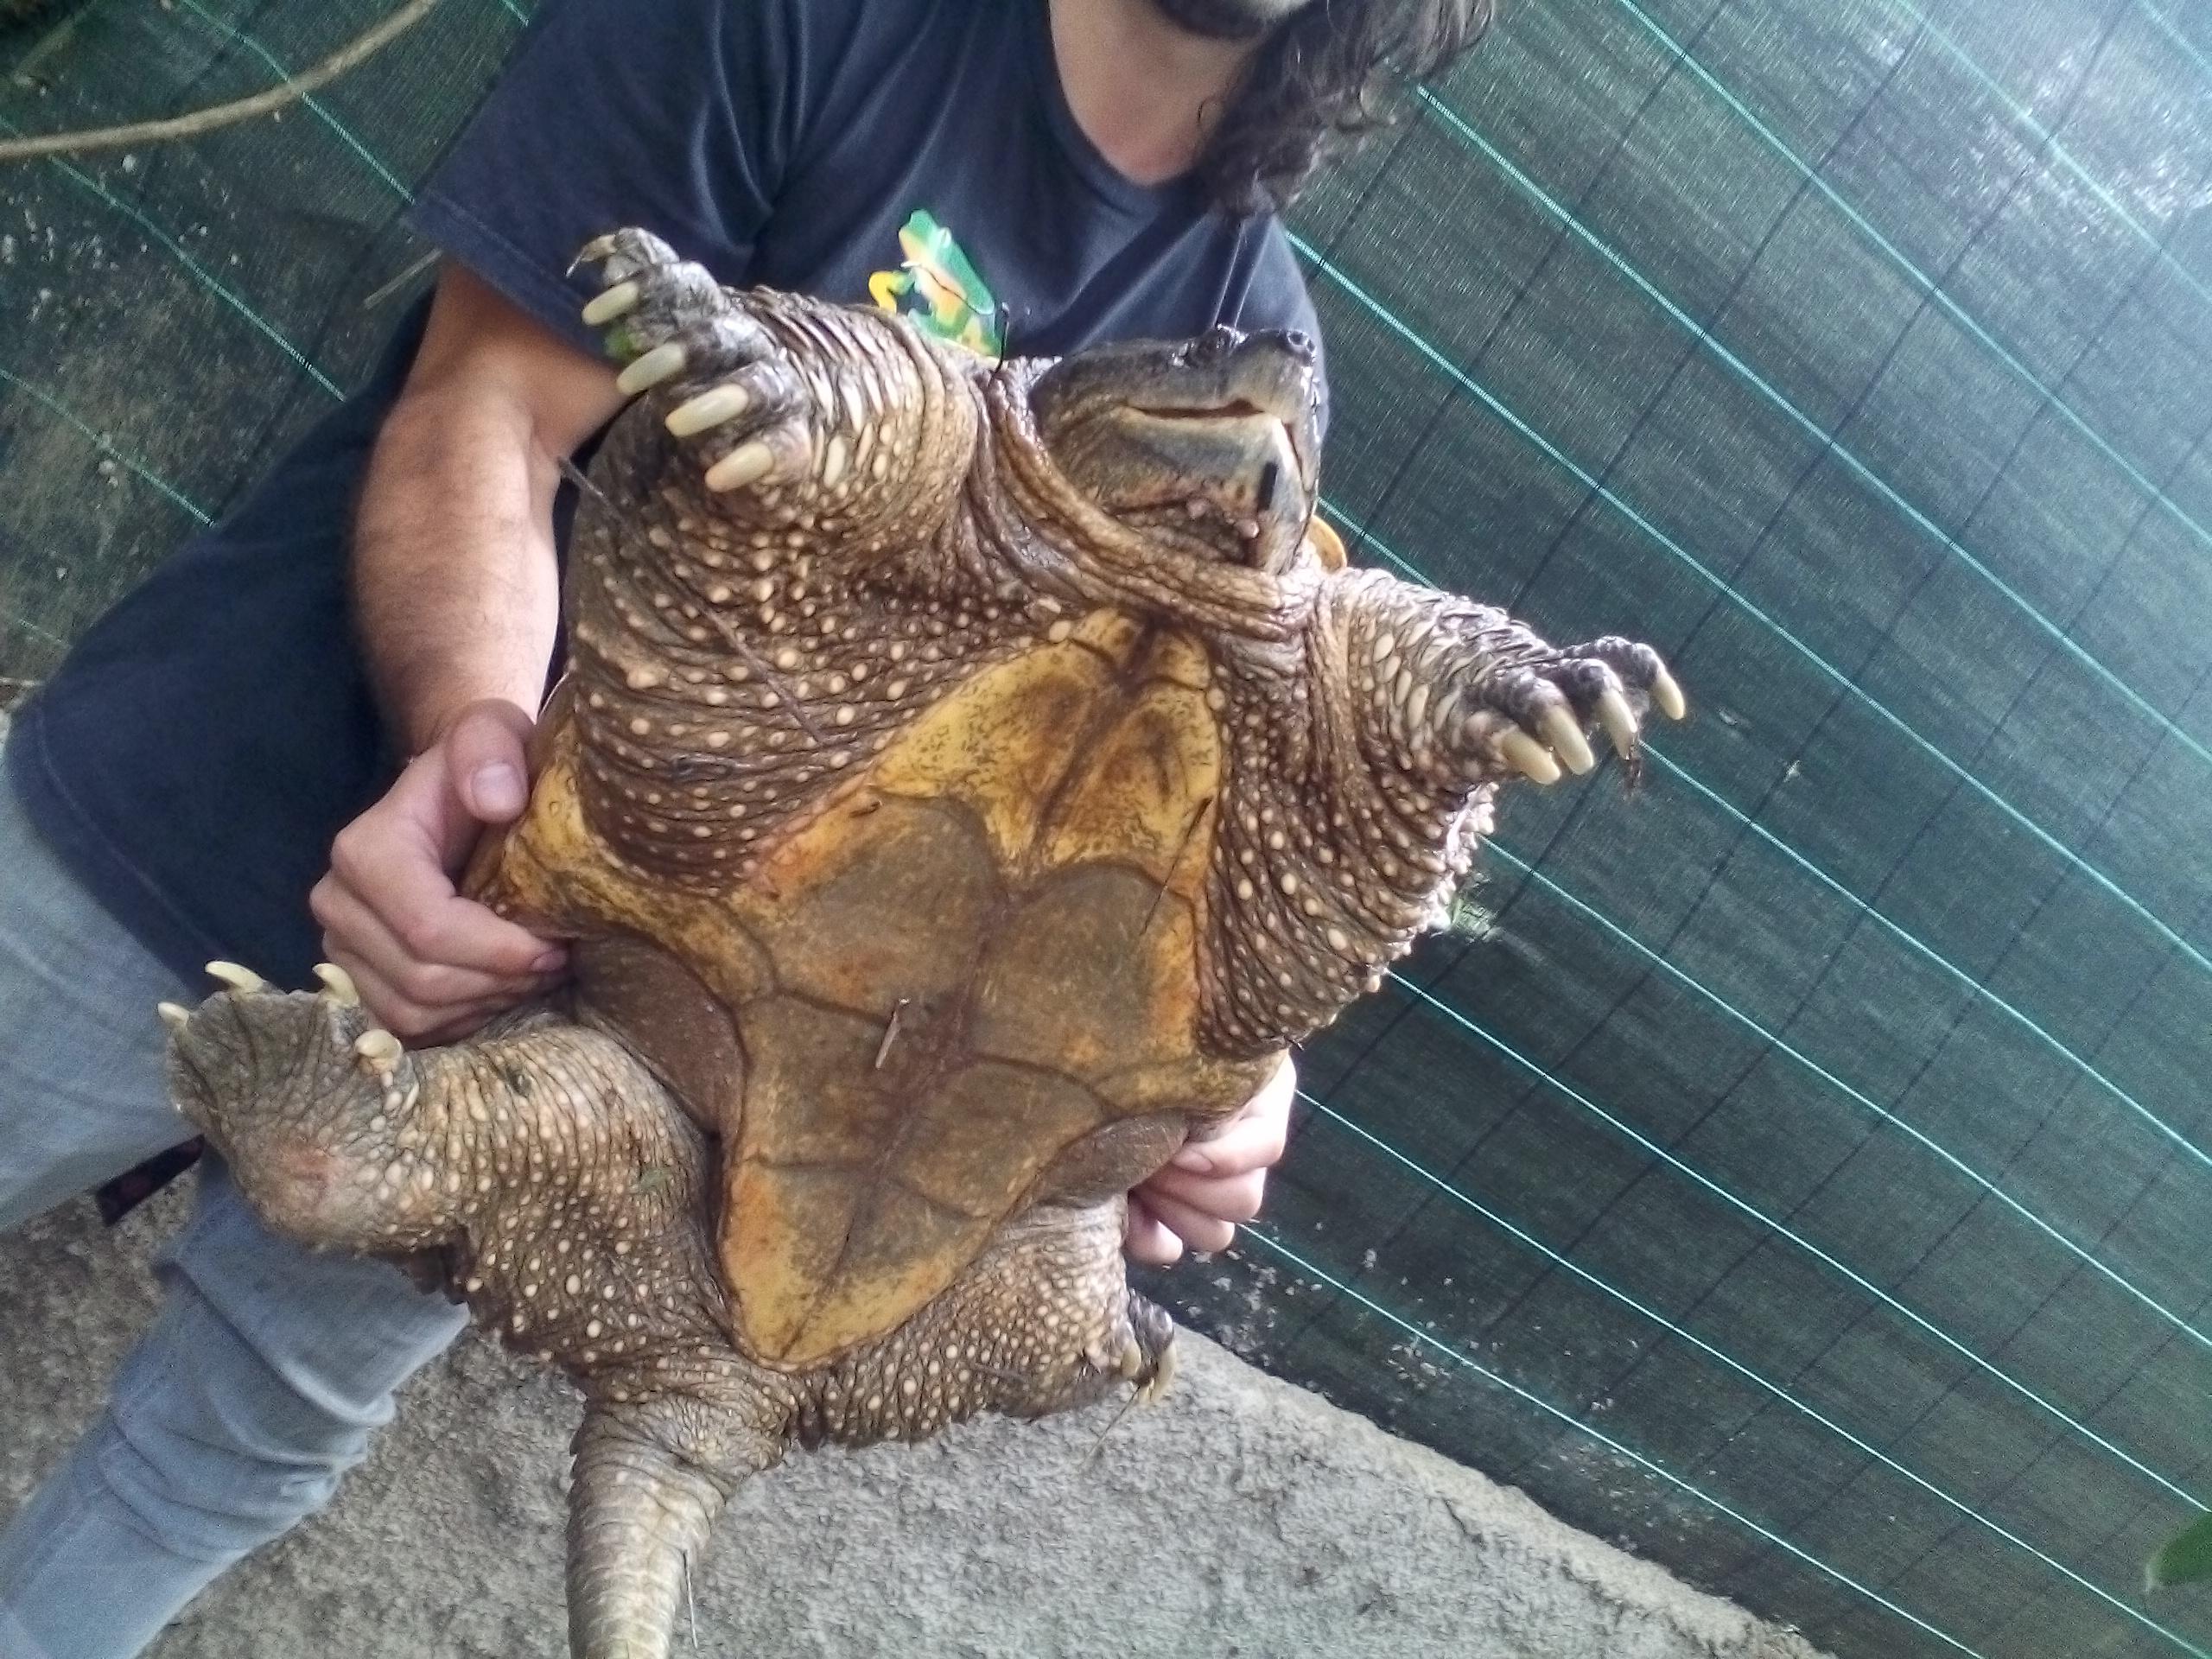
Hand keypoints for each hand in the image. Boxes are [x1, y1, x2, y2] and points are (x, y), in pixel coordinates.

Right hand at [309, 699, 566, 1043]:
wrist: (452, 796)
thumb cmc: (484, 766)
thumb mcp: (495, 733)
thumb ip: (492, 749)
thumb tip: (497, 801)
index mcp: (365, 851)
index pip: (428, 928)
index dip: (497, 951)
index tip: (554, 945)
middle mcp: (338, 903)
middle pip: (423, 980)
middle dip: (499, 982)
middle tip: (553, 963)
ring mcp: (341, 949)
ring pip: (414, 1012)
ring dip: (484, 1003)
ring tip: (531, 975)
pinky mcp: (357, 981)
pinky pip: (407, 1028)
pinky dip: (460, 1019)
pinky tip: (498, 989)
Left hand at [1125, 1054, 1294, 1265]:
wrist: (1090, 1043)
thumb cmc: (1140, 1033)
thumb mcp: (1177, 1039)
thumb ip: (1198, 1071)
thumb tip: (1191, 1136)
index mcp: (1253, 1101)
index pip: (1266, 1145)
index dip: (1224, 1158)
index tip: (1177, 1151)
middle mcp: (1236, 1150)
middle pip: (1244, 1199)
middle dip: (1187, 1187)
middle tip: (1143, 1162)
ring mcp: (1202, 1190)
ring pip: (1216, 1234)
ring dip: (1170, 1213)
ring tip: (1132, 1180)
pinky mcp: (1163, 1216)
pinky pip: (1168, 1249)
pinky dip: (1144, 1237)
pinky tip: (1120, 1211)